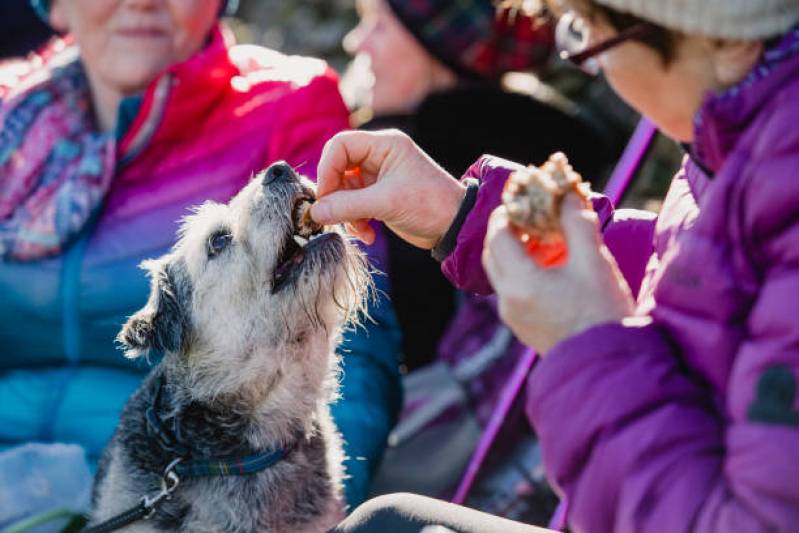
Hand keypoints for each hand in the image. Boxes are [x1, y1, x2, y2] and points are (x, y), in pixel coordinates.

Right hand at [311, 130, 465, 247]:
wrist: (455, 227)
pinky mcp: (379, 196)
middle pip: (338, 168)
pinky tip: (368, 235)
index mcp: (384, 145)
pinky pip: (354, 205)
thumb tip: (315, 211)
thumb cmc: (430, 205)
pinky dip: (356, 221)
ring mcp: (378, 177)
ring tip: (359, 229)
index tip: (325, 195)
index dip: (327, 169)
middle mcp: (379, 157)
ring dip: (346, 213)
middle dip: (335, 195)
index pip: (340, 145)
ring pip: (343, 190)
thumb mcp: (387, 203)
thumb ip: (347, 206)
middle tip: (332, 215)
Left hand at [482, 194, 634, 353]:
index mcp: (521, 282)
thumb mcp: (594, 263)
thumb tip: (568, 195)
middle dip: (506, 230)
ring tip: (543, 239)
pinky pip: (511, 291)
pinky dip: (521, 272)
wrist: (610, 366)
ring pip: (501, 273)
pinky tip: (549, 266)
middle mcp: (508, 300)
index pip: (497, 235)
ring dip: (514, 251)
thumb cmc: (603, 313)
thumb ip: (578, 225)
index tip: (523, 198)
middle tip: (530, 216)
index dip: (507, 212)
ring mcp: (513, 317)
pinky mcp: (523, 327)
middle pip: (493, 254)